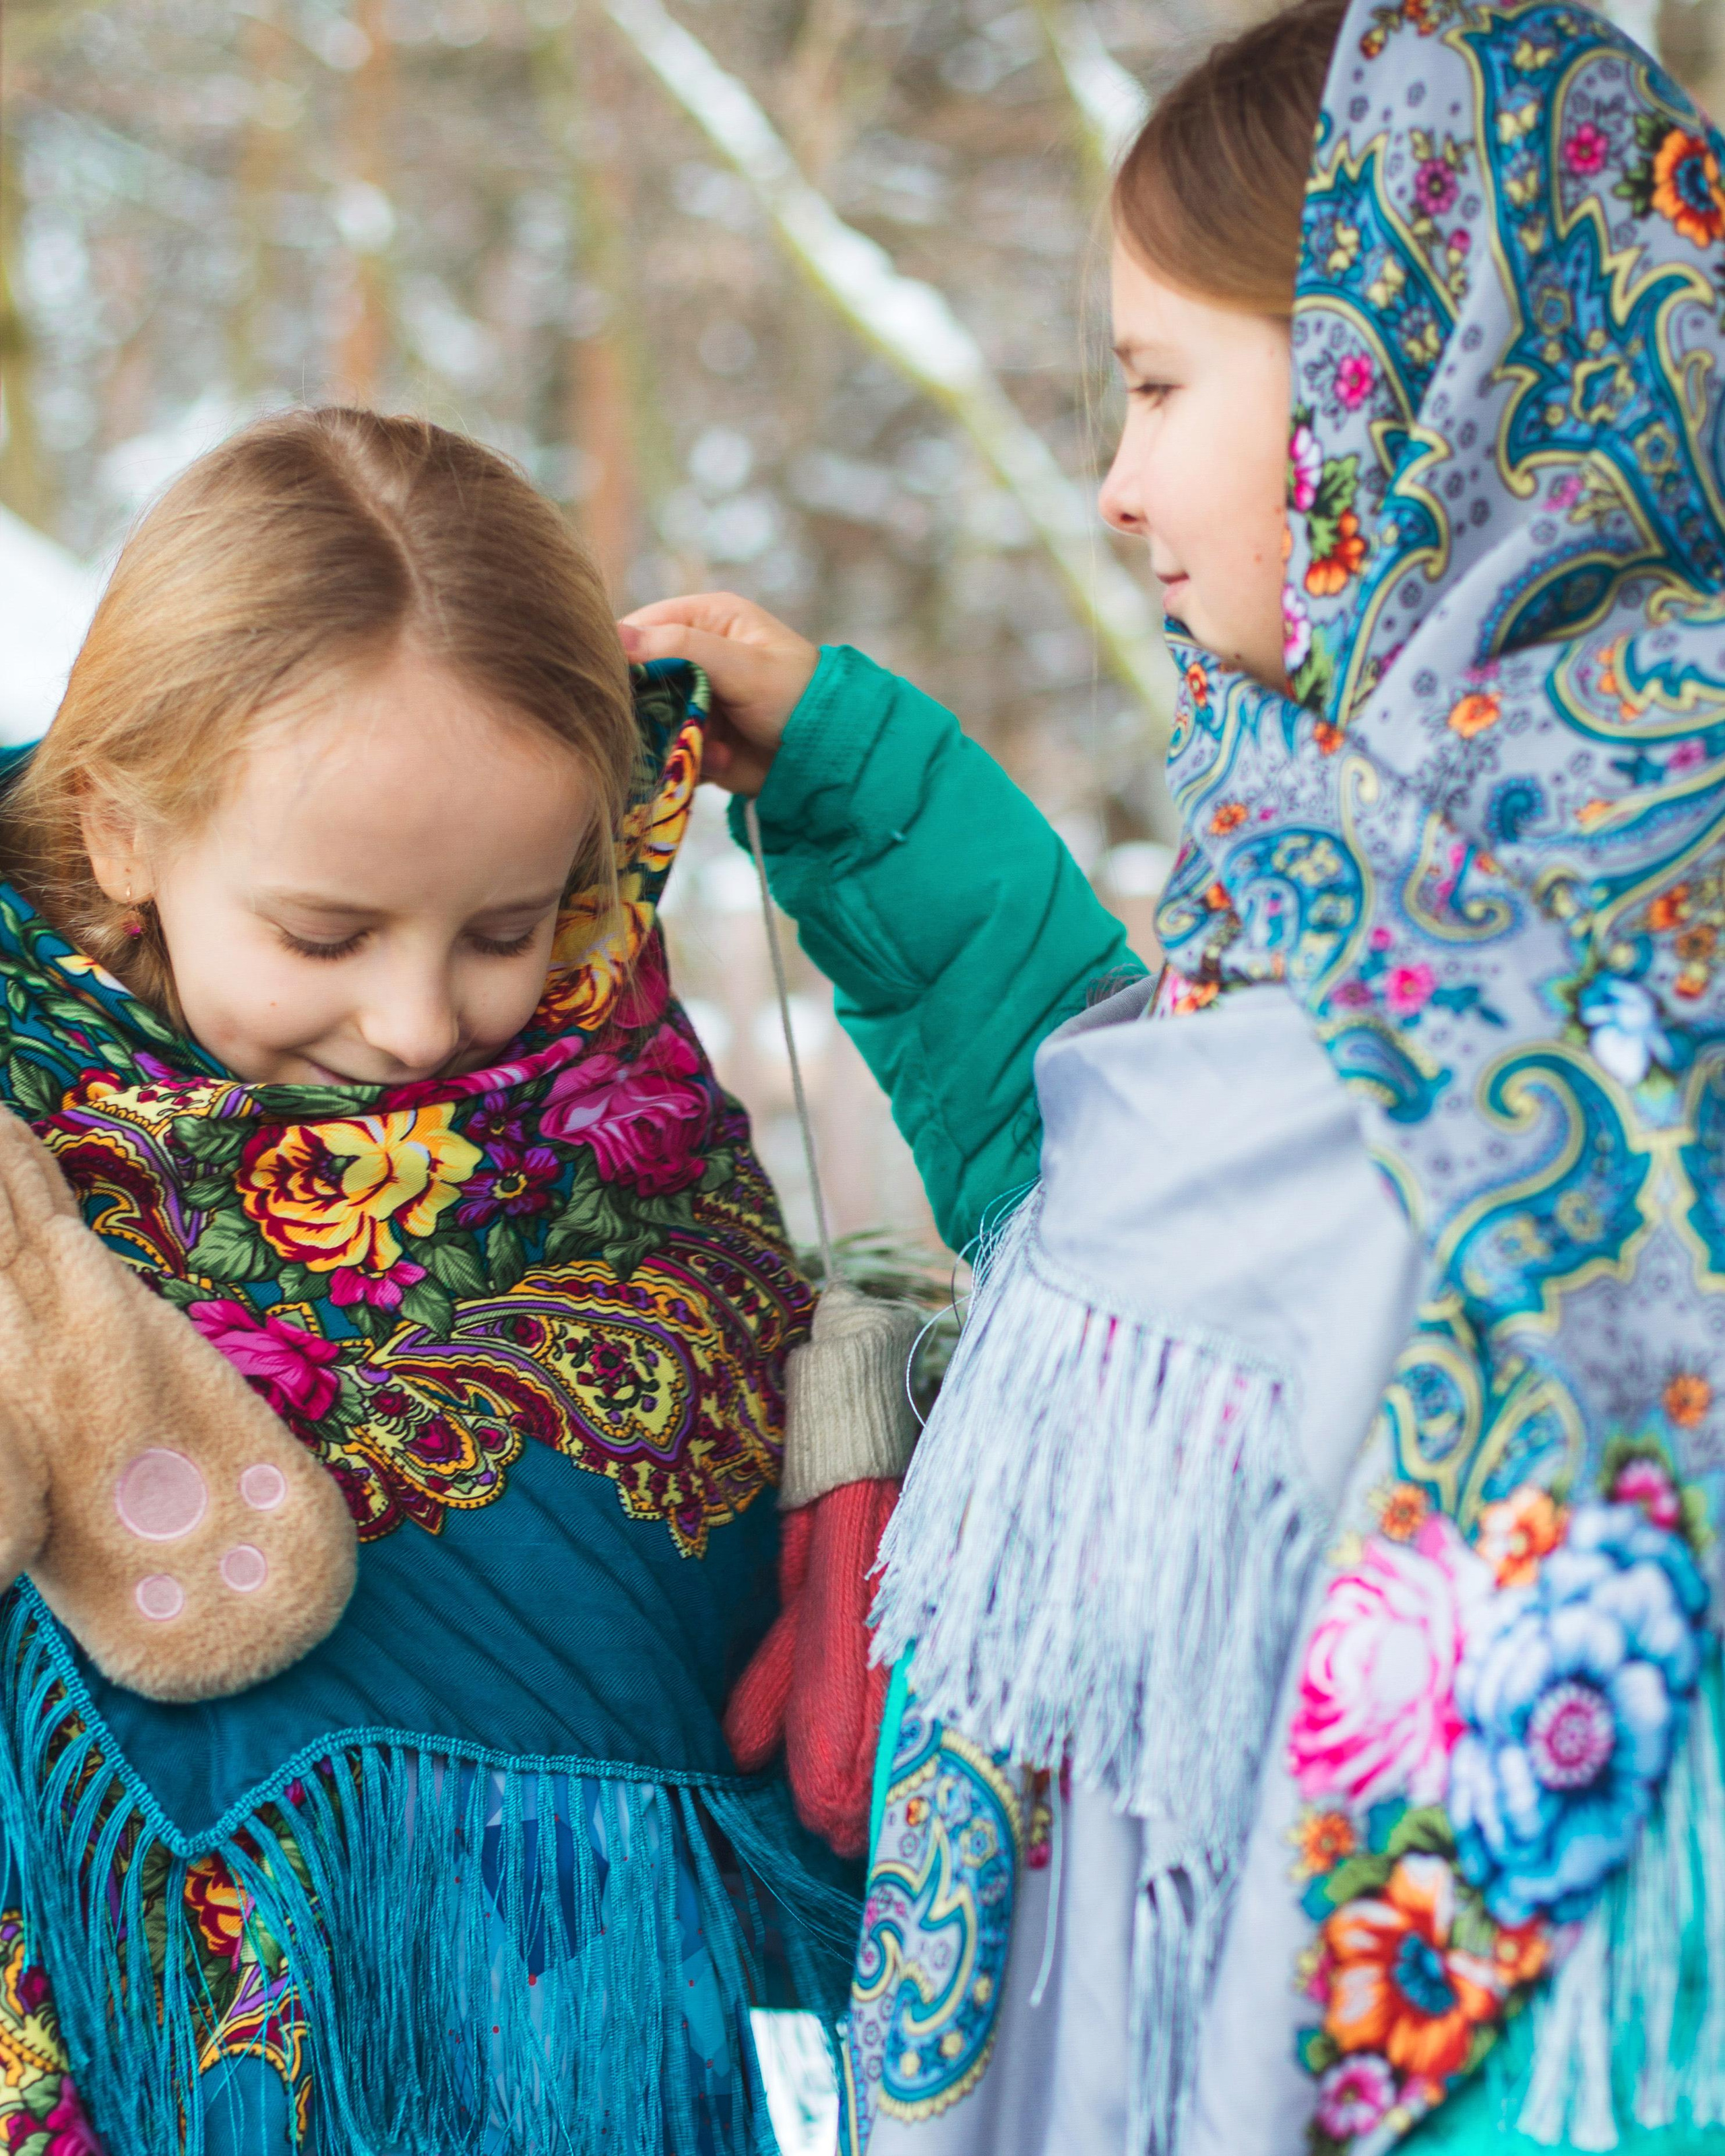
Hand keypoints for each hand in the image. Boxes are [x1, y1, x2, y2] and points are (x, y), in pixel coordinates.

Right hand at [618, 593, 817, 795]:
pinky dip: (688, 760)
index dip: (623, 653)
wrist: (830, 756)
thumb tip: (616, 637)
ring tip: (707, 744)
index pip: (641, 628)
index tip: (617, 682)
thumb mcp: (741, 665)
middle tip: (669, 721)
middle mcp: (695, 656)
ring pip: (650, 719)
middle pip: (639, 677)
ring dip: (670, 737)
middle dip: (647, 705)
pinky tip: (721, 762)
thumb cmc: (798, 695)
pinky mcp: (698, 738)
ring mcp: (694, 700)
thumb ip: (680, 647)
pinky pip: (670, 750)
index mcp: (705, 619)